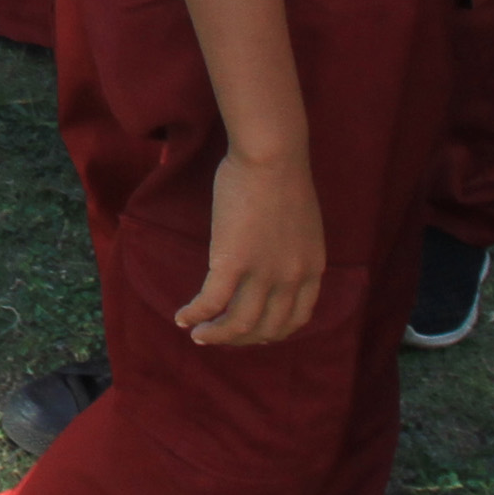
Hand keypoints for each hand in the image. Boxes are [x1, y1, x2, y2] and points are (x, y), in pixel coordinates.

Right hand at [178, 147, 324, 347]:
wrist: (271, 155)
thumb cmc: (282, 176)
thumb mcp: (301, 224)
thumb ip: (291, 249)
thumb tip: (270, 258)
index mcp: (312, 269)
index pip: (296, 319)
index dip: (272, 332)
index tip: (253, 332)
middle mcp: (291, 279)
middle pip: (267, 328)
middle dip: (242, 339)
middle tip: (221, 334)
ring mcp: (263, 273)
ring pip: (239, 324)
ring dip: (217, 335)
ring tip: (199, 335)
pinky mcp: (233, 261)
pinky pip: (211, 301)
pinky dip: (195, 314)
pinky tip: (181, 317)